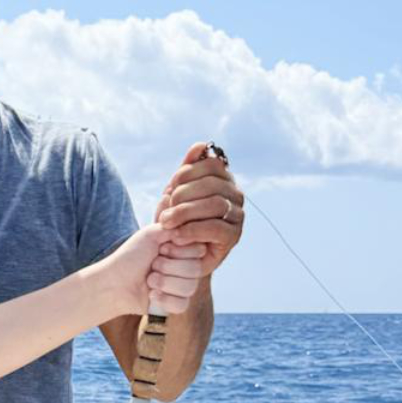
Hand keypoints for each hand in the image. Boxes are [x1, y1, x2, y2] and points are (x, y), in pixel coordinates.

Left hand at [104, 225, 209, 317]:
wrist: (114, 282)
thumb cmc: (131, 256)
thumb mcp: (152, 234)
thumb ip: (176, 227)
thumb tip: (196, 226)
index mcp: (183, 250)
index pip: (199, 251)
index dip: (178, 251)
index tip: (160, 249)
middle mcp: (186, 268)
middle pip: (195, 270)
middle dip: (168, 267)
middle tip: (152, 265)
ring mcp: (182, 287)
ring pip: (189, 288)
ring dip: (164, 282)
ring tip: (149, 280)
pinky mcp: (175, 305)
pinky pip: (182, 304)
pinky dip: (164, 299)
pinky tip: (151, 295)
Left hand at [156, 141, 243, 269]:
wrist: (179, 257)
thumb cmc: (178, 222)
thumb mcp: (176, 195)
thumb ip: (186, 172)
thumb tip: (200, 145)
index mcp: (223, 179)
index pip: (211, 165)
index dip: (187, 173)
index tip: (169, 188)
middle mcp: (235, 194)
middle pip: (212, 184)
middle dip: (184, 195)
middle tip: (164, 210)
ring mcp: (238, 215)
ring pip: (215, 204)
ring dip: (185, 212)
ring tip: (166, 223)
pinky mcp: (234, 236)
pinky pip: (216, 228)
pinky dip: (193, 230)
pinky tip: (177, 236)